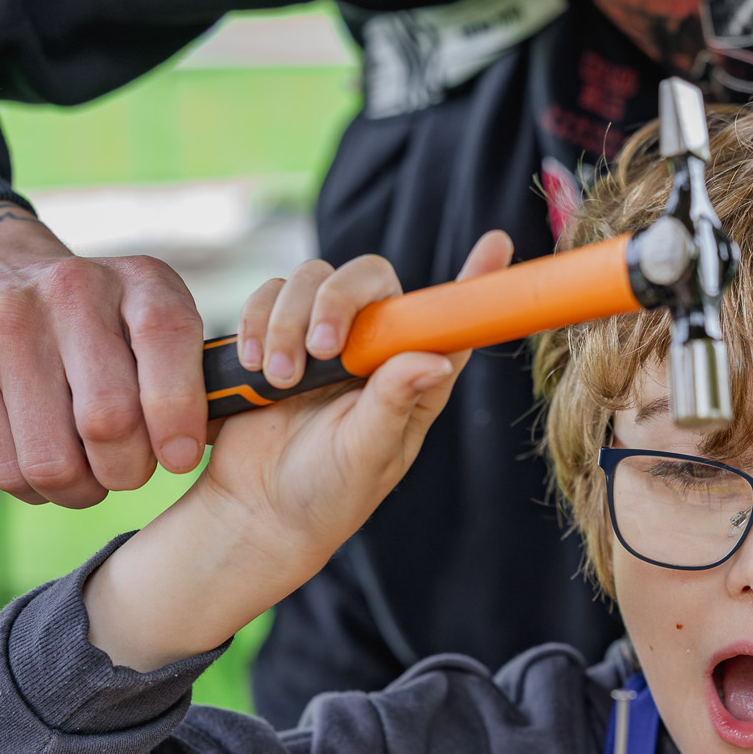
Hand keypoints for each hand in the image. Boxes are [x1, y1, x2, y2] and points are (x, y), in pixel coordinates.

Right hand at [0, 201, 207, 506]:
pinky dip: (33, 488)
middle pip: (108, 420)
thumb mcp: (151, 317)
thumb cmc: (96, 320)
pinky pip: (6, 467)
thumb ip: (191, 373)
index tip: (179, 457)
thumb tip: (203, 444)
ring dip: (79, 490)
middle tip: (127, 470)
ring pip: (53, 459)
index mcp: (138, 281)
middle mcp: (70, 291)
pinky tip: (43, 467)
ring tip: (86, 476)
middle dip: (127, 469)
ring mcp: (5, 325)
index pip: (168, 339)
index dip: (179, 415)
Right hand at [83, 232, 514, 670]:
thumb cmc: (326, 493)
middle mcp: (375, 349)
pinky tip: (256, 365)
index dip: (476, 280)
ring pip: (313, 278)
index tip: (496, 242)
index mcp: (414, 377)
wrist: (256, 510)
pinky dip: (258, 320)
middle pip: (369, 278)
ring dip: (288, 321)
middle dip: (337, 302)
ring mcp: (325, 339)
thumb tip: (436, 359)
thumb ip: (392, 405)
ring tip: (279, 379)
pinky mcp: (278, 335)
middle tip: (319, 350)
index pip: (452, 321)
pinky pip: (270, 295)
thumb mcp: (365, 456)